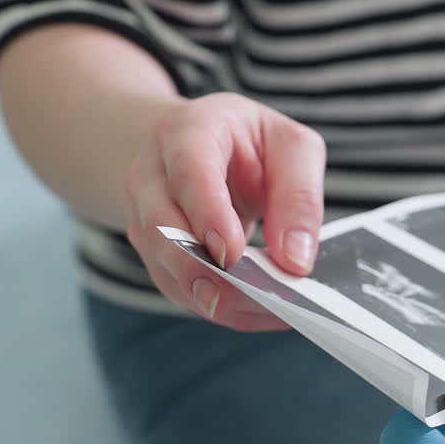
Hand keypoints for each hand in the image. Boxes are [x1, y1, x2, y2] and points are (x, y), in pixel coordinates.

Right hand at [123, 93, 325, 329]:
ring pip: (165, 266)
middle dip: (203, 269)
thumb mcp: (293, 149)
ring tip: (270, 311)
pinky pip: (180, 289)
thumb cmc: (254, 143)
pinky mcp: (155, 252)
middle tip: (251, 297)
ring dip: (217, 297)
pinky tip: (260, 313)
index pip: (188, 172)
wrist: (210, 146)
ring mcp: (144, 215)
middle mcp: (152, 173)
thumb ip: (299, 197)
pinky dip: (220, 307)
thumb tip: (294, 261)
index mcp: (187, 131)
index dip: (207, 215)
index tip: (232, 254)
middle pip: (161, 227)